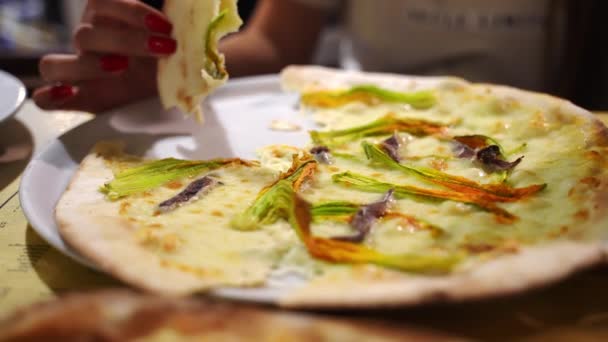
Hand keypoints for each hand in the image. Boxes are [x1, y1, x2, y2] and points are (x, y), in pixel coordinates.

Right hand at [34, 0, 175, 112]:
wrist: (165, 93)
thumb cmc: (164, 62)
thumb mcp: (170, 42)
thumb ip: (170, 28)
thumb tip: (187, 13)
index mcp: (107, 21)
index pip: (103, 3)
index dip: (131, 11)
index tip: (165, 27)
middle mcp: (88, 44)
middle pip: (85, 34)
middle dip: (125, 40)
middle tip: (161, 49)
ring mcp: (77, 74)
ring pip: (55, 64)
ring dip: (87, 65)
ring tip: (122, 68)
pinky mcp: (78, 102)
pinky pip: (45, 100)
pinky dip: (51, 97)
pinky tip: (70, 94)